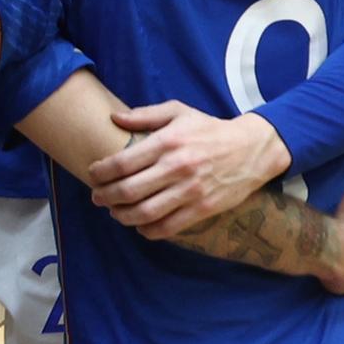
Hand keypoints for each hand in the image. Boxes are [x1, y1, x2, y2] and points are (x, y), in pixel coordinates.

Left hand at [89, 102, 291, 236]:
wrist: (251, 149)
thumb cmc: (209, 129)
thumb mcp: (179, 112)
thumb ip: (145, 115)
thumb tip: (114, 118)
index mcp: (168, 142)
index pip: (122, 163)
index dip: (101, 172)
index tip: (93, 175)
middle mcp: (177, 167)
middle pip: (128, 190)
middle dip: (105, 196)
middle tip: (97, 197)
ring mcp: (190, 190)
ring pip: (144, 212)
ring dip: (122, 216)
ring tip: (114, 212)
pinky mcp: (202, 209)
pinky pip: (167, 227)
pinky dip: (147, 230)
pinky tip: (139, 226)